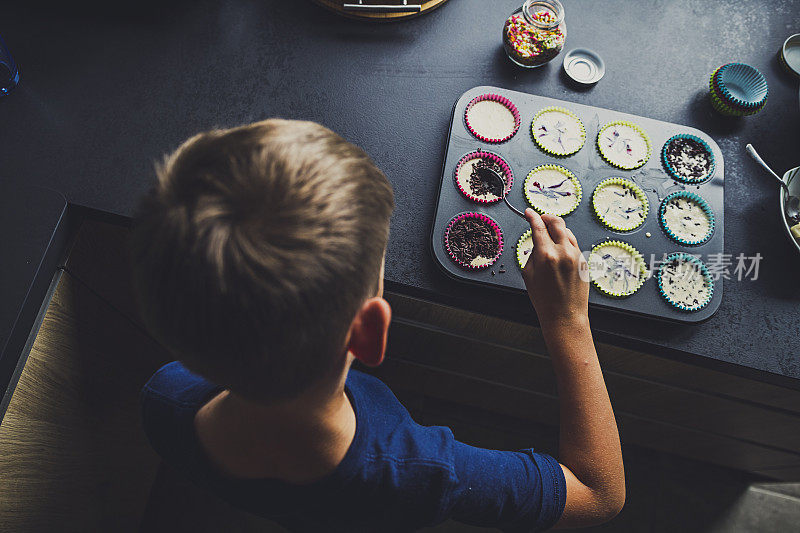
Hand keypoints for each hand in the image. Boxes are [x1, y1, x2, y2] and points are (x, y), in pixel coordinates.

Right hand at [521, 209, 588, 326]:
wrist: (564, 315)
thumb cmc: (544, 299)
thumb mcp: (528, 274)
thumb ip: (533, 253)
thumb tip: (537, 241)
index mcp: (546, 255)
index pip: (538, 226)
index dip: (532, 216)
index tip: (529, 212)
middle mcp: (563, 252)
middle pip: (557, 222)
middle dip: (547, 217)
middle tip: (541, 218)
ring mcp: (576, 256)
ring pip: (567, 232)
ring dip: (557, 229)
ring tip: (549, 236)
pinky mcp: (583, 261)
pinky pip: (574, 244)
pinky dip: (565, 242)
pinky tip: (559, 250)